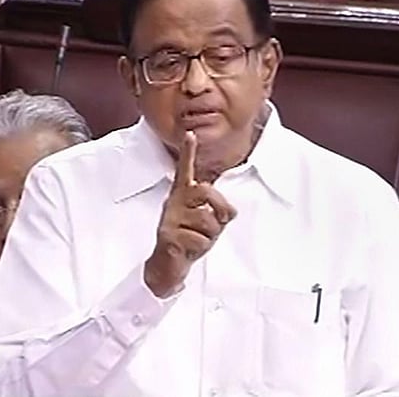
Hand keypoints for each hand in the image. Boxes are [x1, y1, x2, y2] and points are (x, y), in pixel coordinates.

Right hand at [144, 131, 236, 297]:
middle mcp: (174, 203)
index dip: (188, 153)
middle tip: (220, 222)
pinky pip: (201, 240)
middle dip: (222, 208)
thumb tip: (230, 211)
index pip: (185, 171)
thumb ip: (219, 211)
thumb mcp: (208, 222)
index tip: (190, 134)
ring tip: (197, 240)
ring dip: (211, 235)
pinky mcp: (168, 236)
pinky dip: (202, 248)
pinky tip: (189, 250)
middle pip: (206, 192)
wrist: (168, 265)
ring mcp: (170, 219)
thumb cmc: (189, 239)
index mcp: (182, 196)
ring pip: (208, 220)